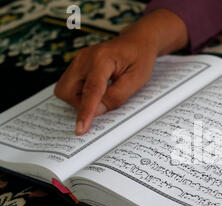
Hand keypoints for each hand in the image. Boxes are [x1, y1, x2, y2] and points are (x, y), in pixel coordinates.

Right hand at [54, 9, 187, 134]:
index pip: (91, 91)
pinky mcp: (77, 65)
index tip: (80, 129)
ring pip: (65, 90)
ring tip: (103, 93)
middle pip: (67, 91)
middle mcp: (84, 58)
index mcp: (102, 59)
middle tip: (103, 103)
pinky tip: (97, 90)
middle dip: (80, 104)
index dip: (86, 112)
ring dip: (80, 99)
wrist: (137, 42)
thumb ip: (117, 96)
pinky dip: (81, 93)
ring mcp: (78, 60)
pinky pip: (70, 85)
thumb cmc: (139, 59)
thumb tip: (97, 111)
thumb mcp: (136, 80)